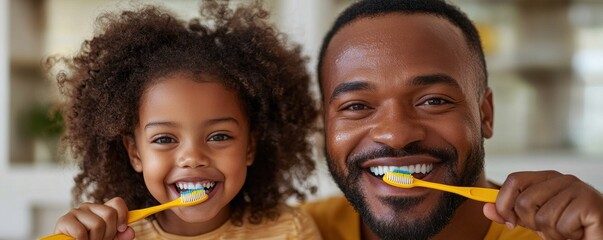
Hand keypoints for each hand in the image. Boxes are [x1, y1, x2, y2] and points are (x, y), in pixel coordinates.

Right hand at [53, 197, 133, 239]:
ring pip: (97, 224)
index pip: (117, 202)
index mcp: (101, 209)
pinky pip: (81, 232)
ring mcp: (75, 212)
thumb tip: (130, 231)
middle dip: (108, 233)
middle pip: (109, 214)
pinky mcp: (64, 220)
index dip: (122, 216)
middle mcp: (88, 207)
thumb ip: (121, 236)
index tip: (121, 229)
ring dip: (95, 239)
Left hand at [483, 171, 602, 239]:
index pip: (513, 180)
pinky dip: (566, 235)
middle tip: (547, 228)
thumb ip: (511, 213)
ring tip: (564, 231)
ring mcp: (577, 188)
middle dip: (530, 222)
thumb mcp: (533, 220)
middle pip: (524, 201)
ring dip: (551, 232)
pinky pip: (561, 225)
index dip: (504, 203)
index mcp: (546, 178)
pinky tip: (577, 232)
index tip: (509, 221)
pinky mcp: (589, 203)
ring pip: (542, 216)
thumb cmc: (568, 227)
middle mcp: (561, 179)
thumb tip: (486, 208)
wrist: (597, 236)